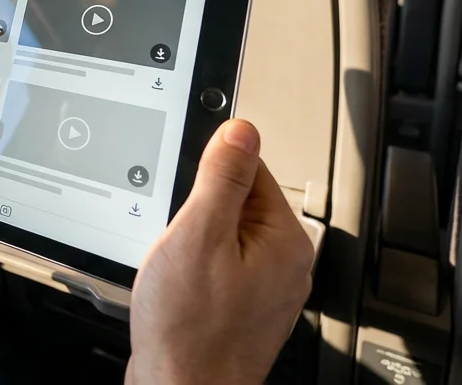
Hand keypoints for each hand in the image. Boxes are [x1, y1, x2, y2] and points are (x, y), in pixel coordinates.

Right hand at [127, 120, 314, 384]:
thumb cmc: (190, 330)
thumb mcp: (198, 236)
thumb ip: (221, 178)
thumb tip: (240, 130)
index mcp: (285, 240)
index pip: (252, 169)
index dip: (209, 174)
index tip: (185, 191)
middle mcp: (284, 265)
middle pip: (235, 204)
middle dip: (196, 213)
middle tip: (178, 241)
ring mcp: (264, 290)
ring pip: (220, 238)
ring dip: (190, 244)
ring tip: (177, 271)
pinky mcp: (240, 308)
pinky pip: (214, 268)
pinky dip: (191, 271)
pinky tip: (177, 290)